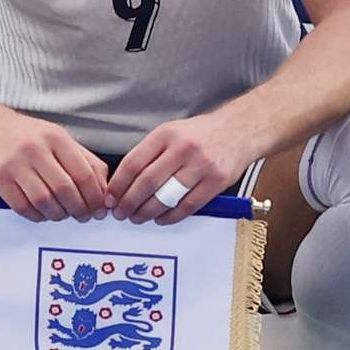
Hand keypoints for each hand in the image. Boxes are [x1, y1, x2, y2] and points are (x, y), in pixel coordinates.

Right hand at [0, 107, 115, 220]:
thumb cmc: (26, 136)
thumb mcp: (57, 138)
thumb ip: (83, 160)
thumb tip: (104, 190)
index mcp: (55, 137)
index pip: (84, 174)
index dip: (95, 198)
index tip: (99, 209)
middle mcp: (35, 149)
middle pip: (65, 190)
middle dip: (79, 210)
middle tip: (83, 216)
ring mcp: (14, 164)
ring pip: (45, 202)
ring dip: (58, 215)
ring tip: (62, 214)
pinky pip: (23, 208)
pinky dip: (38, 216)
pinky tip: (42, 213)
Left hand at [109, 108, 266, 222]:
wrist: (240, 130)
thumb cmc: (201, 133)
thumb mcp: (172, 131)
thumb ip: (150, 152)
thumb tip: (124, 182)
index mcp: (167, 134)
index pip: (134, 163)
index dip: (118, 185)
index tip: (110, 198)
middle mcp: (183, 148)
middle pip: (147, 183)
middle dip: (129, 203)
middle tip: (120, 213)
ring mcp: (201, 165)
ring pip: (166, 197)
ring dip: (147, 212)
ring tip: (138, 217)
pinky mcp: (216, 181)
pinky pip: (188, 206)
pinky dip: (171, 217)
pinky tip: (161, 218)